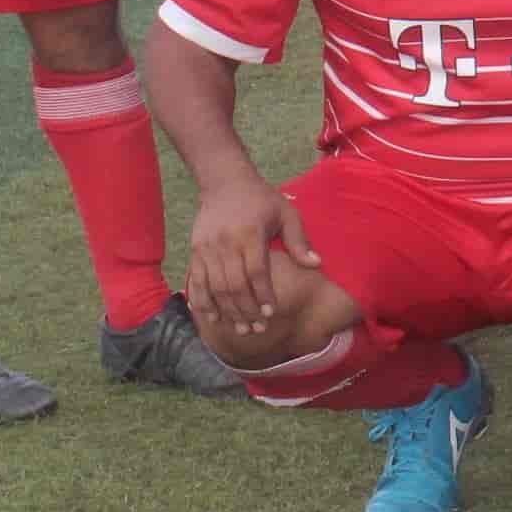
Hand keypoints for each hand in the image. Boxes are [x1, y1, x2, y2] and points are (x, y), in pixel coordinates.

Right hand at [186, 179, 315, 331]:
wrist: (225, 182)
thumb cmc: (261, 199)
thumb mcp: (286, 213)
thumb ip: (299, 240)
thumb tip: (316, 264)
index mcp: (250, 233)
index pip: (256, 271)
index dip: (263, 294)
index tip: (271, 312)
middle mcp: (226, 243)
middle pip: (234, 285)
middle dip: (246, 310)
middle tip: (257, 329)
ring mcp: (207, 248)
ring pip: (215, 287)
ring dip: (227, 311)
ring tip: (240, 329)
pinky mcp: (196, 251)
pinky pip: (196, 281)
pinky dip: (202, 301)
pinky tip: (212, 317)